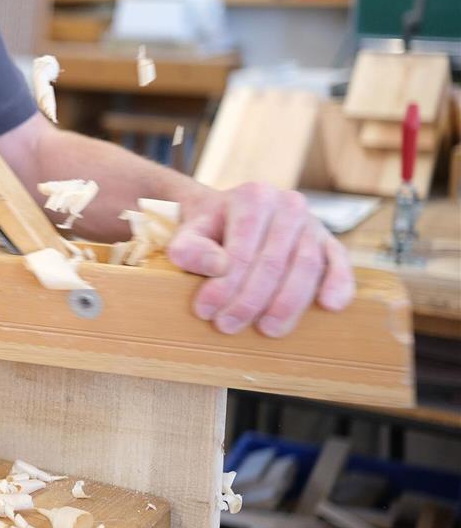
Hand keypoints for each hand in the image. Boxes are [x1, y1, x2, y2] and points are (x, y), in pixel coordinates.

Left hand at [167, 183, 354, 336]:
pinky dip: (339, 284)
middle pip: (274, 262)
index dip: (224, 286)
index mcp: (253, 197)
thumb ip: (189, 248)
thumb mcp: (188, 234)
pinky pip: (339, 262)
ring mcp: (312, 222)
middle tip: (228, 326)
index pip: (242, 250)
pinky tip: (329, 306)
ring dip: (286, 304)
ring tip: (265, 330)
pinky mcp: (329, 241)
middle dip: (250, 301)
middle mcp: (287, 204)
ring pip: (306, 267)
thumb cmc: (209, 229)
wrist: (228, 215)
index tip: (205, 311)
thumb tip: (218, 267)